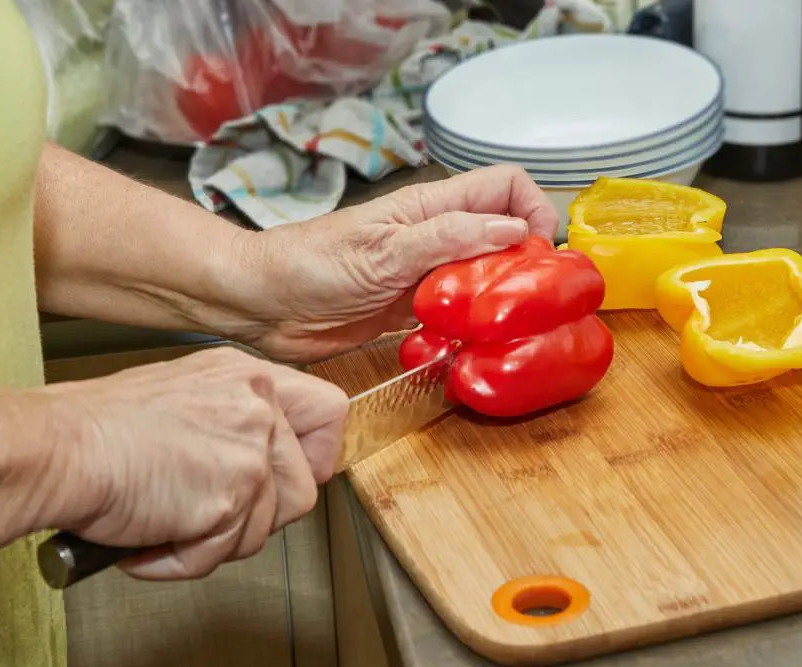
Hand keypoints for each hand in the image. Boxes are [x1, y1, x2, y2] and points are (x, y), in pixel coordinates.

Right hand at [42, 347, 347, 579]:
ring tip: (167, 519)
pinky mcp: (235, 492)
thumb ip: (232, 421)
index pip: (328, 411)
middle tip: (212, 512)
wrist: (58, 449)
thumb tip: (260, 461)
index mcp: (247, 376)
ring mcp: (251, 448)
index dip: (316, 455)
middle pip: (305, 485)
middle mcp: (257, 405)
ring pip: (269, 526)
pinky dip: (185, 558)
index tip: (287, 476)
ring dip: (215, 539)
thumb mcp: (183, 395)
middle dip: (260, 514)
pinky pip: (226, 551)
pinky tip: (151, 535)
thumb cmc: (98, 428)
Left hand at [211, 165, 558, 361]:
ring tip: (501, 326)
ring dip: (498, 300)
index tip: (539, 251)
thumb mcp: (384, 250)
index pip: (504, 186)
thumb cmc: (311, 264)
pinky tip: (467, 344)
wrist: (262, 303)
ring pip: (484, 277)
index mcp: (432, 208)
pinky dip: (469, 328)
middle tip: (525, 300)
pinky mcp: (412, 311)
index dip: (533, 208)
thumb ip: (448, 238)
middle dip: (524, 263)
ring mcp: (425, 275)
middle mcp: (436, 237)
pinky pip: (457, 314)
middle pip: (503, 235)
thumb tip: (514, 228)